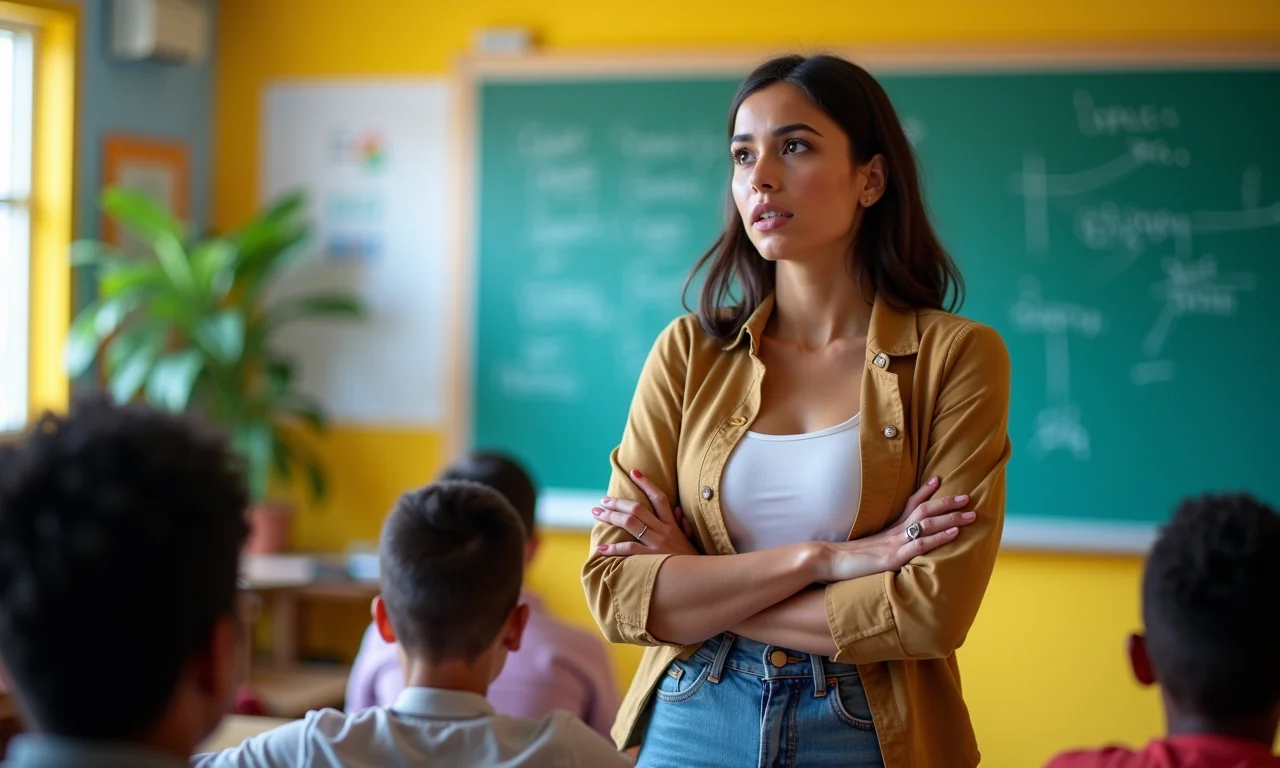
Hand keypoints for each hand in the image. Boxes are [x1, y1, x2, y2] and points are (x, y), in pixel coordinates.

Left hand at [592, 469, 699, 556]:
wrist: (699, 578)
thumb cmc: (692, 560)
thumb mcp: (690, 539)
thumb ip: (682, 523)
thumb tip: (676, 509)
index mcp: (672, 524)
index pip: (659, 498)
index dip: (646, 483)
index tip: (634, 472)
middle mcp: (663, 530)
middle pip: (637, 509)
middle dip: (617, 502)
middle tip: (602, 501)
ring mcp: (657, 543)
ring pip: (630, 523)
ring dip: (610, 517)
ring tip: (597, 514)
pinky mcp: (652, 558)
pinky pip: (629, 549)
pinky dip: (613, 548)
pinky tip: (601, 548)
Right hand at [811, 477, 974, 582]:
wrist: (828, 560)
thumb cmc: (846, 558)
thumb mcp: (869, 549)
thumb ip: (883, 546)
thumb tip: (893, 547)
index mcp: (888, 529)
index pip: (909, 504)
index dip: (925, 491)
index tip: (939, 479)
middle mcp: (894, 532)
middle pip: (924, 511)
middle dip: (947, 503)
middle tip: (968, 497)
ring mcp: (894, 543)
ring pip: (926, 525)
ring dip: (950, 518)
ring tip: (970, 514)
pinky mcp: (893, 557)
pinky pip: (919, 544)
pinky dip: (938, 537)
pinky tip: (953, 534)